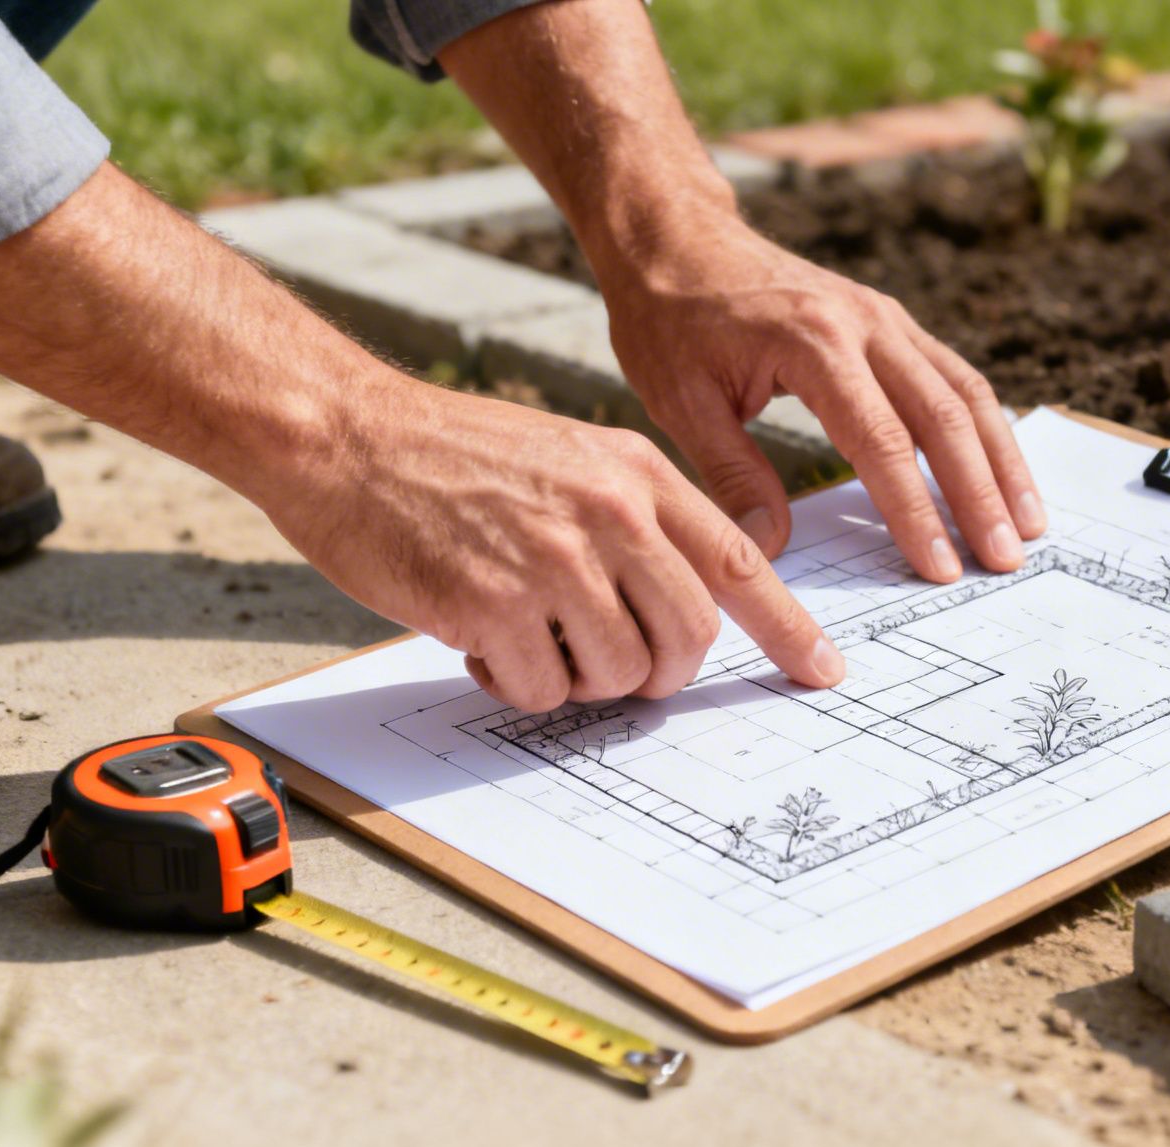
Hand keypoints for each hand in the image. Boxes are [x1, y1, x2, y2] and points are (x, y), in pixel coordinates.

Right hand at [265, 376, 844, 712]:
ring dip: (576, 677)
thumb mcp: (572, 461)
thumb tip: (688, 615)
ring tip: (526, 631)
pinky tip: (477, 635)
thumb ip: (635, 524)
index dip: (789, 628)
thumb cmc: (454, 457)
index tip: (822, 671)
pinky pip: (541, 689)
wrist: (346, 435)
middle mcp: (611, 513)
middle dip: (660, 673)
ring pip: (618, 673)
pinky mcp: (494, 602)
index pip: (741, 563)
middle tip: (616, 668)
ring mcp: (554, 558)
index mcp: (639, 475)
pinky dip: (514, 682)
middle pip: (689, 637)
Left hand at [602, 215, 1047, 581]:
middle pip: (945, 418)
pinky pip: (954, 376)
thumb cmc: (670, 318)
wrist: (676, 235)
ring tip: (1027, 525)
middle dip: (980, 495)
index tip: (940, 568)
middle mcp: (865, 323)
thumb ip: (733, 477)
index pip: (883, 442)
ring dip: (1001, 462)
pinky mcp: (891, 321)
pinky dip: (985, 428)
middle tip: (1005, 560)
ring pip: (966, 393)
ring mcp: (886, 317)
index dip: (915, 511)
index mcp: (815, 344)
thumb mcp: (681, 402)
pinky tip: (1001, 473)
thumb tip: (771, 554)